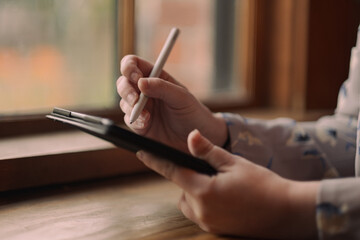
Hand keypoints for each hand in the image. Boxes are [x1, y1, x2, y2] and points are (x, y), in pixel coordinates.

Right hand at [116, 55, 226, 151]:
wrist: (196, 138)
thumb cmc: (192, 112)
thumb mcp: (181, 97)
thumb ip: (162, 87)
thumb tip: (140, 82)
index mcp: (155, 77)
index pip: (134, 64)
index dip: (129, 67)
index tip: (135, 77)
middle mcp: (145, 91)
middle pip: (123, 82)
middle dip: (126, 90)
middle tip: (136, 99)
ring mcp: (141, 108)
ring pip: (124, 102)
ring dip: (131, 107)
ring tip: (147, 116)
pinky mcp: (139, 124)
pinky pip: (129, 120)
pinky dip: (135, 121)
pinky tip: (146, 124)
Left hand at [136, 129, 319, 238]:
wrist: (287, 213)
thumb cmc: (263, 185)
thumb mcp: (235, 163)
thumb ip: (208, 151)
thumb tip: (190, 136)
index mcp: (204, 191)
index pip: (172, 172)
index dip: (155, 160)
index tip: (141, 152)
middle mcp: (202, 211)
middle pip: (182, 188)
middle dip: (190, 177)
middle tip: (211, 170)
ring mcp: (209, 223)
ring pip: (190, 201)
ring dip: (197, 191)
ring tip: (221, 184)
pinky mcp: (216, 229)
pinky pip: (201, 212)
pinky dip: (206, 202)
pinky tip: (225, 197)